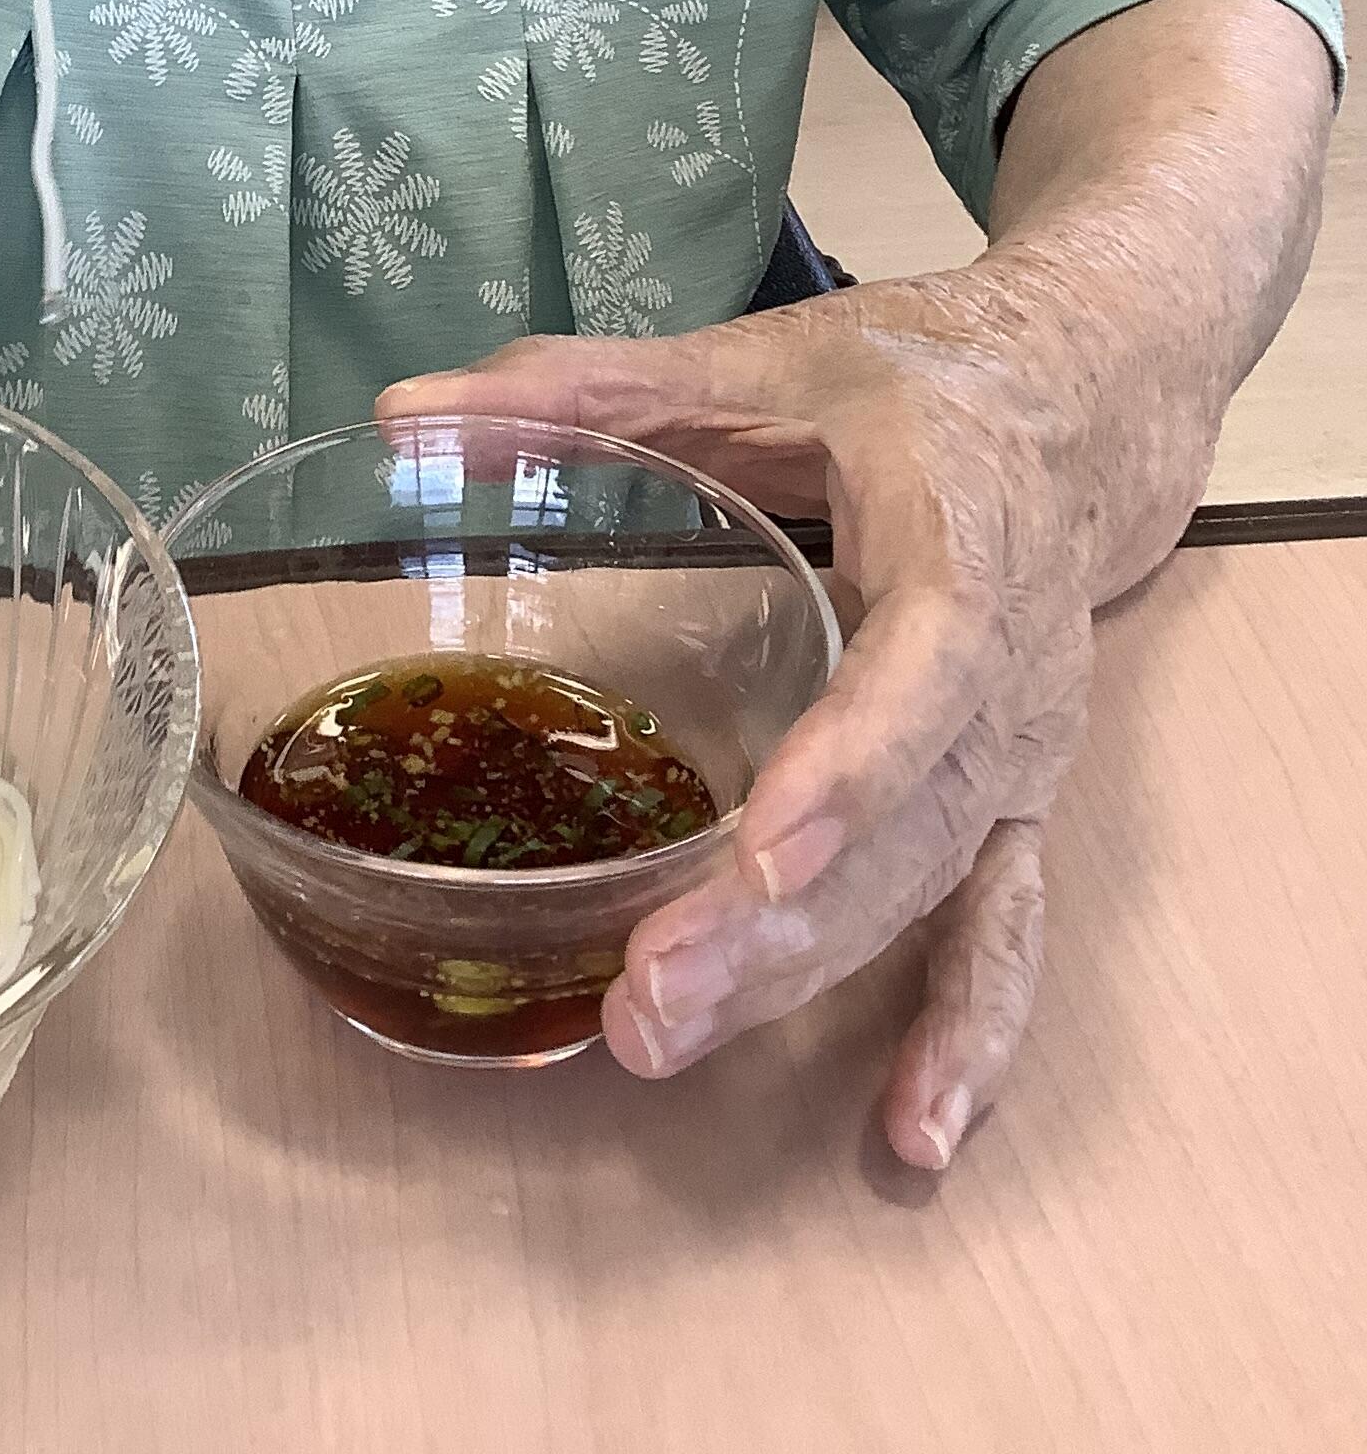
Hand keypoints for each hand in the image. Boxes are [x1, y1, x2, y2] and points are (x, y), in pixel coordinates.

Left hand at [379, 267, 1096, 1171]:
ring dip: (808, 973)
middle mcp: (1015, 667)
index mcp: (965, 535)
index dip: (858, 759)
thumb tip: (402, 413)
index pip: (933, 657)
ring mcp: (1026, 750)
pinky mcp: (1018, 799)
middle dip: (779, 918)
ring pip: (927, 885)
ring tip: (664, 1035)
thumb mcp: (761, 357)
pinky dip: (963, 1030)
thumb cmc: (918, 379)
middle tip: (646, 993)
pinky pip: (1000, 925)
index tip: (766, 845)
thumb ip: (587, 387)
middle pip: (911, 817)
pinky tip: (910, 1131)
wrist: (1086, 402)